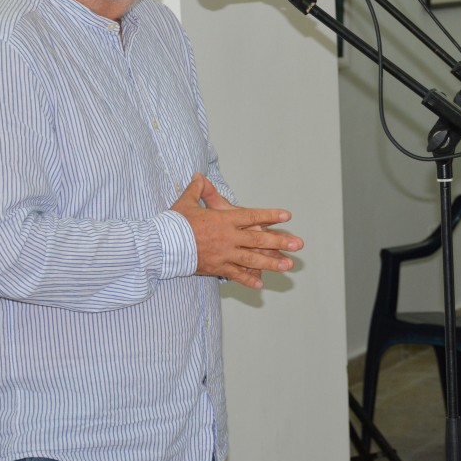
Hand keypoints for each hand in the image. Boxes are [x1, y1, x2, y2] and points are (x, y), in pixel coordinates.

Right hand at [173, 173, 302, 288]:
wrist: (161, 245)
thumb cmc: (174, 223)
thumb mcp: (186, 202)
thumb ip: (197, 190)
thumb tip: (199, 175)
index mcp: (224, 219)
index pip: (252, 216)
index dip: (270, 215)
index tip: (287, 216)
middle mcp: (229, 237)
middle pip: (259, 239)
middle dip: (280, 242)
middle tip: (298, 245)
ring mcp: (224, 254)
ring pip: (252, 259)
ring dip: (272, 263)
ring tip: (288, 266)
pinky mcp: (216, 267)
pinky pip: (236, 275)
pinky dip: (248, 280)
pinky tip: (261, 285)